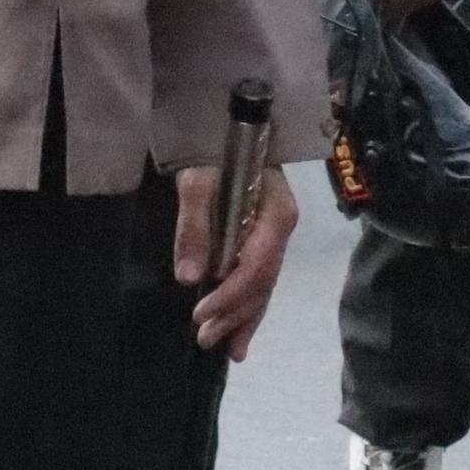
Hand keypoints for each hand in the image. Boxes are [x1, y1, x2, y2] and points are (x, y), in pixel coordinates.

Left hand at [170, 165, 299, 357]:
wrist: (227, 121)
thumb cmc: (212, 146)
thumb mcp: (197, 180)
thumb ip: (194, 226)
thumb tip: (189, 277)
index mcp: (275, 213)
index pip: (256, 266)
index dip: (229, 294)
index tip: (200, 314)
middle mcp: (280, 229)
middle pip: (262, 282)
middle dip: (234, 314)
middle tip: (204, 338)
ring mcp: (274, 236)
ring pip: (263, 286)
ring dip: (243, 318)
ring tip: (223, 348)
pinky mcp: (262, 238)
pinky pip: (259, 279)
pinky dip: (249, 307)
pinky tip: (240, 337)